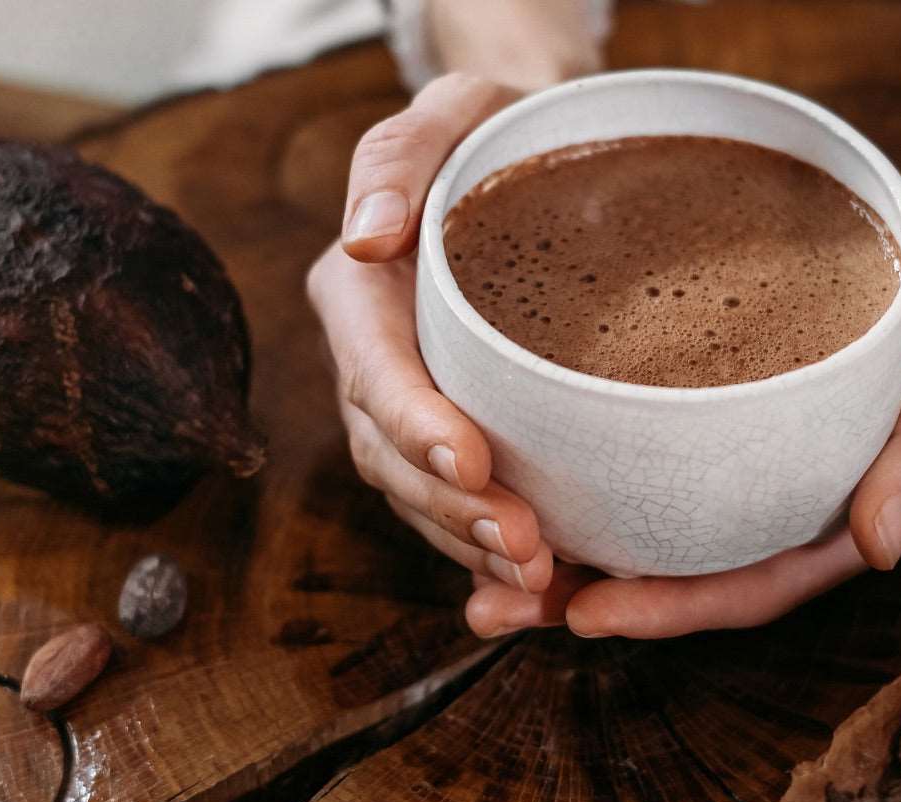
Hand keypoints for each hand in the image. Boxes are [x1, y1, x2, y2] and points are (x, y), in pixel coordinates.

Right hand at [308, 75, 554, 594]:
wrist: (530, 177)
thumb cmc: (497, 139)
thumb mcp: (451, 116)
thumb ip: (397, 158)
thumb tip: (367, 238)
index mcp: (361, 300)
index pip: (375, 370)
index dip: (413, 424)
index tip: (470, 462)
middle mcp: (374, 367)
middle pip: (392, 457)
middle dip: (451, 510)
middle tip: (526, 548)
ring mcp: (408, 413)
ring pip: (421, 499)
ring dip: (472, 547)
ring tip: (539, 581)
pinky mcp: (450, 439)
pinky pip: (455, 509)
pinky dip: (488, 554)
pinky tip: (539, 586)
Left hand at [467, 199, 900, 638]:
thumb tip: (880, 542)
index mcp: (831, 524)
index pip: (738, 586)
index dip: (664, 609)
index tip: (586, 615)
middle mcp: (772, 509)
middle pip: (667, 571)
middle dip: (579, 597)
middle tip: (487, 610)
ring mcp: (741, 470)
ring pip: (641, 525)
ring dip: (557, 549)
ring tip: (469, 558)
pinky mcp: (716, 421)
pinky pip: (642, 458)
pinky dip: (582, 476)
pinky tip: (514, 473)